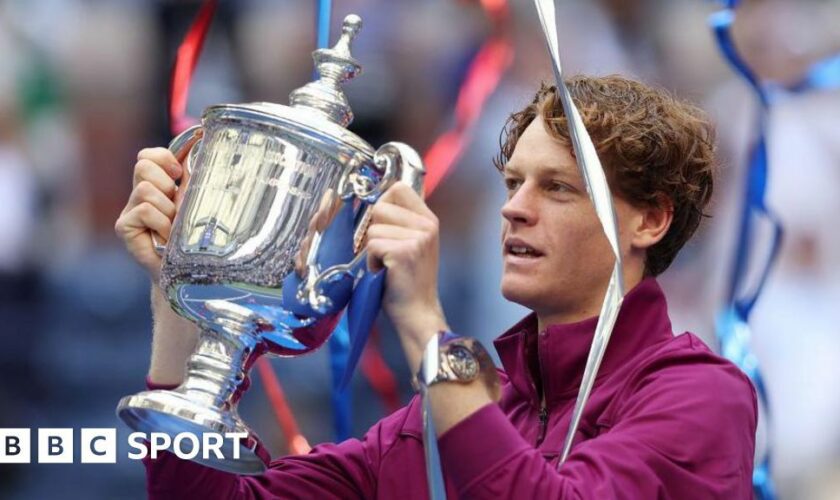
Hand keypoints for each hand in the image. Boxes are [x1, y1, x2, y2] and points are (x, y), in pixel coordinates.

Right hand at [114, 139, 196, 282]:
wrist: (188, 271)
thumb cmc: (195, 235)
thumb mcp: (196, 199)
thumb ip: (193, 172)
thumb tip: (201, 138)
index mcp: (156, 185)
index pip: (147, 156)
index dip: (163, 158)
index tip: (178, 174)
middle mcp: (139, 195)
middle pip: (143, 166)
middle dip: (165, 183)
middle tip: (176, 207)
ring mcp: (129, 211)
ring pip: (145, 189)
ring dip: (167, 209)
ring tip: (173, 227)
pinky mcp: (125, 227)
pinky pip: (144, 210)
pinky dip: (160, 222)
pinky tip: (165, 237)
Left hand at [366, 182, 448, 371]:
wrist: (418, 313)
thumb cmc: (409, 282)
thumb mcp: (414, 243)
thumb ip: (402, 221)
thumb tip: (378, 199)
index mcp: (429, 219)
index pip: (399, 188)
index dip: (383, 203)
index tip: (383, 223)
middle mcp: (427, 225)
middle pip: (380, 207)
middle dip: (375, 231)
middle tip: (388, 253)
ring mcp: (417, 238)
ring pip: (373, 229)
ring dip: (373, 250)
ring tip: (388, 265)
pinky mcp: (404, 252)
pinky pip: (371, 246)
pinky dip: (372, 262)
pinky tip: (385, 272)